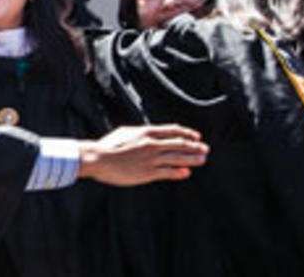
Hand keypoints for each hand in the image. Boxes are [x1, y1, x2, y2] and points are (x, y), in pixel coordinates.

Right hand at [79, 124, 207, 185]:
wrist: (98, 158)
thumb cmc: (108, 146)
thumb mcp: (125, 133)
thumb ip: (140, 133)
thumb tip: (151, 134)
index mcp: (146, 133)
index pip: (172, 131)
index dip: (186, 133)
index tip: (196, 136)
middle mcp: (152, 144)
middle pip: (179, 144)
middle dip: (194, 147)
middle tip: (205, 149)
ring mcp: (150, 159)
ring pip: (177, 158)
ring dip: (192, 159)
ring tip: (202, 159)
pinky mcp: (147, 172)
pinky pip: (168, 172)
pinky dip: (179, 171)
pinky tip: (187, 172)